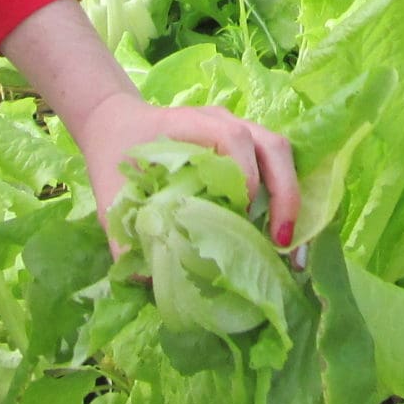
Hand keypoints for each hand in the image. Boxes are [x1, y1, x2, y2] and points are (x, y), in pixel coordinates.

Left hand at [72, 88, 300, 254]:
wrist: (115, 126)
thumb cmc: (116, 154)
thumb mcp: (112, 192)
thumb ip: (124, 232)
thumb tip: (147, 281)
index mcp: (191, 124)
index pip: (234, 137)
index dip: (245, 174)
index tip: (240, 213)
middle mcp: (224, 122)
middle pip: (273, 145)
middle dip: (286, 193)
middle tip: (281, 241)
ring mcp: (240, 130)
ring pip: (281, 153)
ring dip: (291, 197)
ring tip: (290, 245)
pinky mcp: (245, 148)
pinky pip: (276, 165)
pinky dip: (285, 196)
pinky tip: (283, 233)